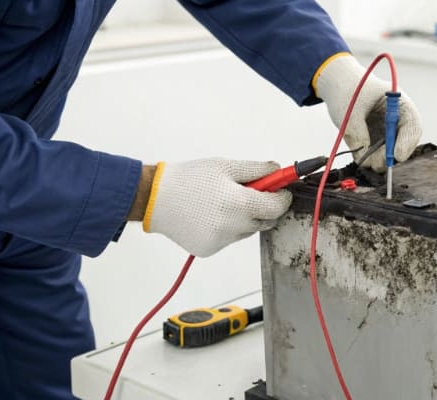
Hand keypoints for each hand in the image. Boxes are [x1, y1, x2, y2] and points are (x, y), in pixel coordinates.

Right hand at [140, 158, 291, 256]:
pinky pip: (230, 239)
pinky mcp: (210, 250)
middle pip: (266, 221)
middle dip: (265, 207)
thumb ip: (258, 170)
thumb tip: (279, 171)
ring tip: (223, 202)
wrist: (154, 198)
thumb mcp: (226, 166)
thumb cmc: (188, 179)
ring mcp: (221, 241)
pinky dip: (228, 228)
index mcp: (239, 204)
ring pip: (248, 231)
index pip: (277, 207)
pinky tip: (211, 215)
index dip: (282, 197)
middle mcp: (232, 227)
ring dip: (246, 218)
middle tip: (252, 193)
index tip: (282, 190)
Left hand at [315, 54, 421, 171]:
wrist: (340, 88)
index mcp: (399, 103)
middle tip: (377, 163)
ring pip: (391, 154)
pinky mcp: (378, 143)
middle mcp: (398, 120)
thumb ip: (357, 134)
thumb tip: (366, 160)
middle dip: (391, 156)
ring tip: (363, 156)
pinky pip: (377, 157)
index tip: (397, 155)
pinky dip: (369, 159)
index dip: (407, 142)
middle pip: (405, 143)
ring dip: (379, 159)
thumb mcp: (350, 111)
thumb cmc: (348, 92)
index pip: (412, 125)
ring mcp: (389, 133)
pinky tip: (359, 151)